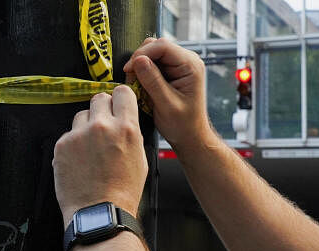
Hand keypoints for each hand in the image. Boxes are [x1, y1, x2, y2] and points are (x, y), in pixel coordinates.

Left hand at [53, 86, 148, 227]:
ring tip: (91, 150)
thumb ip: (131, 134)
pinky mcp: (62, 145)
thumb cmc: (122, 192)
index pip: (121, 92)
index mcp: (126, 128)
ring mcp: (79, 135)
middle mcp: (102, 127)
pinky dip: (73, 145)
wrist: (99, 213)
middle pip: (99, 98)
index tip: (117, 104)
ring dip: (86, 126)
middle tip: (103, 128)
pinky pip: (68, 135)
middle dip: (102, 110)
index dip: (119, 98)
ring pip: (81, 115)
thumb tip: (124, 120)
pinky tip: (80, 162)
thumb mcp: (140, 159)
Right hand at [124, 37, 213, 151]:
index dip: (142, 54)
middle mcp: (187, 60)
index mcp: (190, 65)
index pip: (162, 46)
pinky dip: (142, 72)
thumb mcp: (166, 105)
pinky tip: (142, 87)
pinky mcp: (171, 70)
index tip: (128, 69)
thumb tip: (138, 60)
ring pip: (151, 53)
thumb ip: (153, 81)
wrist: (190, 136)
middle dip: (139, 60)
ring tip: (136, 85)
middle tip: (131, 80)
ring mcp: (179, 64)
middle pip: (156, 46)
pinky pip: (152, 63)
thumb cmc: (183, 125)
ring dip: (139, 66)